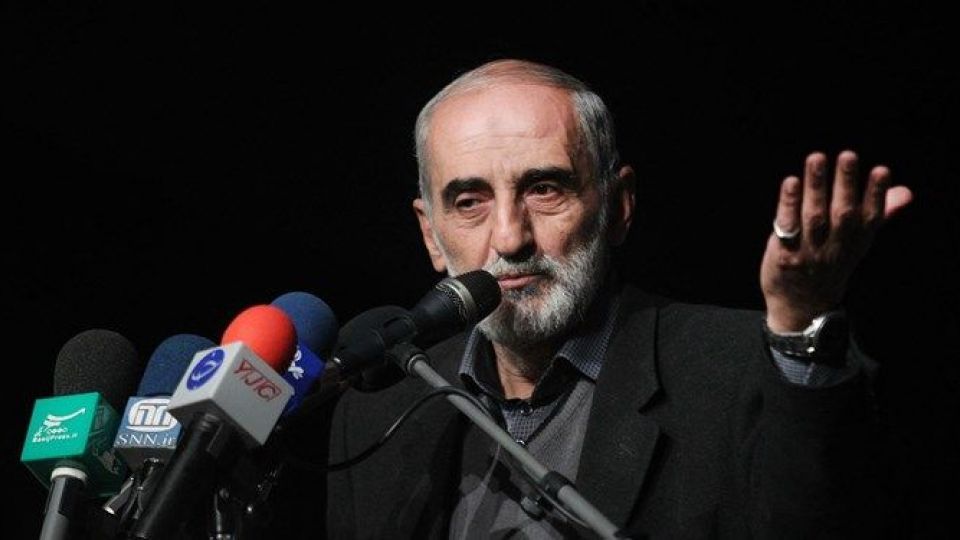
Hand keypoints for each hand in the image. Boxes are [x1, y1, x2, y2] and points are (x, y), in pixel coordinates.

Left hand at [761, 150, 912, 331]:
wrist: (802, 307)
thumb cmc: (830, 264)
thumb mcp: (858, 245)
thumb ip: (879, 216)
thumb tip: (905, 192)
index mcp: (856, 244)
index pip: (870, 218)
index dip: (876, 195)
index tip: (881, 171)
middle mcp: (835, 247)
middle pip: (842, 214)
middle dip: (846, 184)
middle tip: (848, 155)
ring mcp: (808, 252)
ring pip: (813, 216)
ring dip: (816, 186)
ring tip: (817, 158)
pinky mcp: (784, 254)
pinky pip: (786, 227)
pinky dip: (788, 204)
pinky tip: (791, 182)